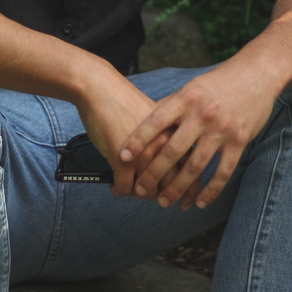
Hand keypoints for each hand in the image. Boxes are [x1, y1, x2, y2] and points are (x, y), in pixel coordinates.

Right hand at [73, 62, 178, 199]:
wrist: (100, 88)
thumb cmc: (124, 101)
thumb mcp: (154, 119)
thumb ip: (164, 139)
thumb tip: (166, 165)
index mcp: (175, 134)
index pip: (191, 169)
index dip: (189, 190)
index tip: (186, 202)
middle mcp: (164, 146)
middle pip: (171, 186)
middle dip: (164, 198)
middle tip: (158, 203)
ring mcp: (144, 155)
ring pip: (146, 191)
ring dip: (137, 194)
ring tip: (131, 189)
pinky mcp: (123, 161)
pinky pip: (124, 188)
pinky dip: (118, 191)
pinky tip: (114, 186)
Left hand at [119, 55, 279, 209]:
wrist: (258, 72)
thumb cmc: (219, 80)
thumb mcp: (191, 86)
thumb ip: (172, 105)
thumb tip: (146, 122)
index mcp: (186, 98)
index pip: (156, 121)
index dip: (137, 139)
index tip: (122, 156)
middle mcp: (201, 115)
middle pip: (173, 150)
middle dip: (153, 173)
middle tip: (140, 190)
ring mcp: (221, 130)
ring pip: (195, 166)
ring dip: (178, 188)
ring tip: (164, 202)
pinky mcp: (239, 141)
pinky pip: (223, 172)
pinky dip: (211, 190)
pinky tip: (199, 203)